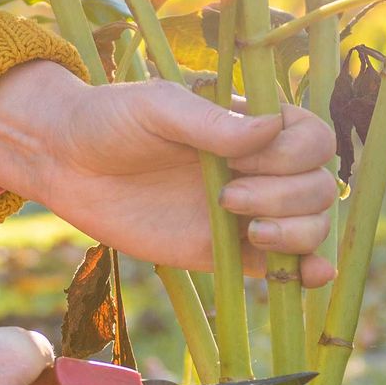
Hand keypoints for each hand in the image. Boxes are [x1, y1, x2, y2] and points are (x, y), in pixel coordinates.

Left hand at [0, 61, 338, 285]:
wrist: (66, 164)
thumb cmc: (111, 122)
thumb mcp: (158, 108)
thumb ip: (211, 122)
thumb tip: (271, 128)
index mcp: (251, 125)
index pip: (314, 140)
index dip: (292, 155)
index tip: (239, 160)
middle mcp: (258, 168)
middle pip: (319, 187)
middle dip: (286, 196)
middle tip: (225, 197)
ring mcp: (244, 212)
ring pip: (309, 226)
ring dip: (297, 233)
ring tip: (250, 231)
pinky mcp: (222, 252)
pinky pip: (276, 266)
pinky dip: (304, 272)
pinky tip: (313, 276)